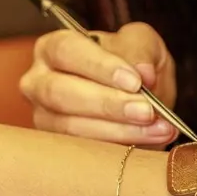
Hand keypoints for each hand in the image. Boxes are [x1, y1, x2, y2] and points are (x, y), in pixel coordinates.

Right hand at [19, 23, 177, 145]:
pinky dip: (119, 148)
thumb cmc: (130, 61)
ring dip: (118, 131)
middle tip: (147, 111)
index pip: (67, 50)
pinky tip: (151, 141)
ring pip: (70, 128)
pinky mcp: (56, 149)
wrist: (138, 94)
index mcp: (53, 47)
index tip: (135, 81)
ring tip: (157, 127)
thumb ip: (141, 49)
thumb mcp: (141, 42)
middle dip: (107, 104)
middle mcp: (39, 82)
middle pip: (61, 92)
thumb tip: (143, 72)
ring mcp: (43, 118)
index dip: (99, 66)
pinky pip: (81, 153)